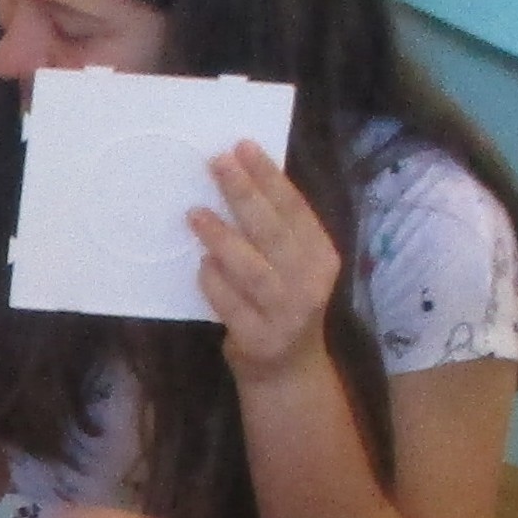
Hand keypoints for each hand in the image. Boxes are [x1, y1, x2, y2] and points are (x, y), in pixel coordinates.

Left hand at [186, 142, 345, 387]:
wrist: (287, 370)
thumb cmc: (282, 304)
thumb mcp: (292, 265)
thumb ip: (274, 232)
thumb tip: (238, 177)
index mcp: (322, 256)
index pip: (295, 208)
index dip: (269, 176)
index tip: (243, 146)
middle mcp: (310, 283)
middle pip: (274, 232)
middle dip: (244, 194)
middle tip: (216, 163)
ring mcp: (286, 314)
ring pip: (253, 270)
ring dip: (222, 238)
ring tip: (195, 214)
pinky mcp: (259, 339)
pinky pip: (231, 305)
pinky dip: (215, 283)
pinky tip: (201, 265)